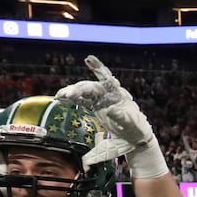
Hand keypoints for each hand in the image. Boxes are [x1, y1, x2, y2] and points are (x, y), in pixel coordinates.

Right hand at [56, 55, 166, 177]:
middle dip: (78, 89)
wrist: (134, 136)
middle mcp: (108, 93)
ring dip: (72, 92)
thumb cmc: (136, 128)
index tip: (88, 59)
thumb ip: (121, 117)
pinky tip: (60, 99)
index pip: (107, 78)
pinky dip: (72, 99)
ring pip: (83, 91)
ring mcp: (100, 99)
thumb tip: (110, 110)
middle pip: (90, 86)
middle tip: (67, 95)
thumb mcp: (131, 124)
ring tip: (60, 96)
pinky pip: (81, 100)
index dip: (98, 68)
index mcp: (118, 93)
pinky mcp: (95, 106)